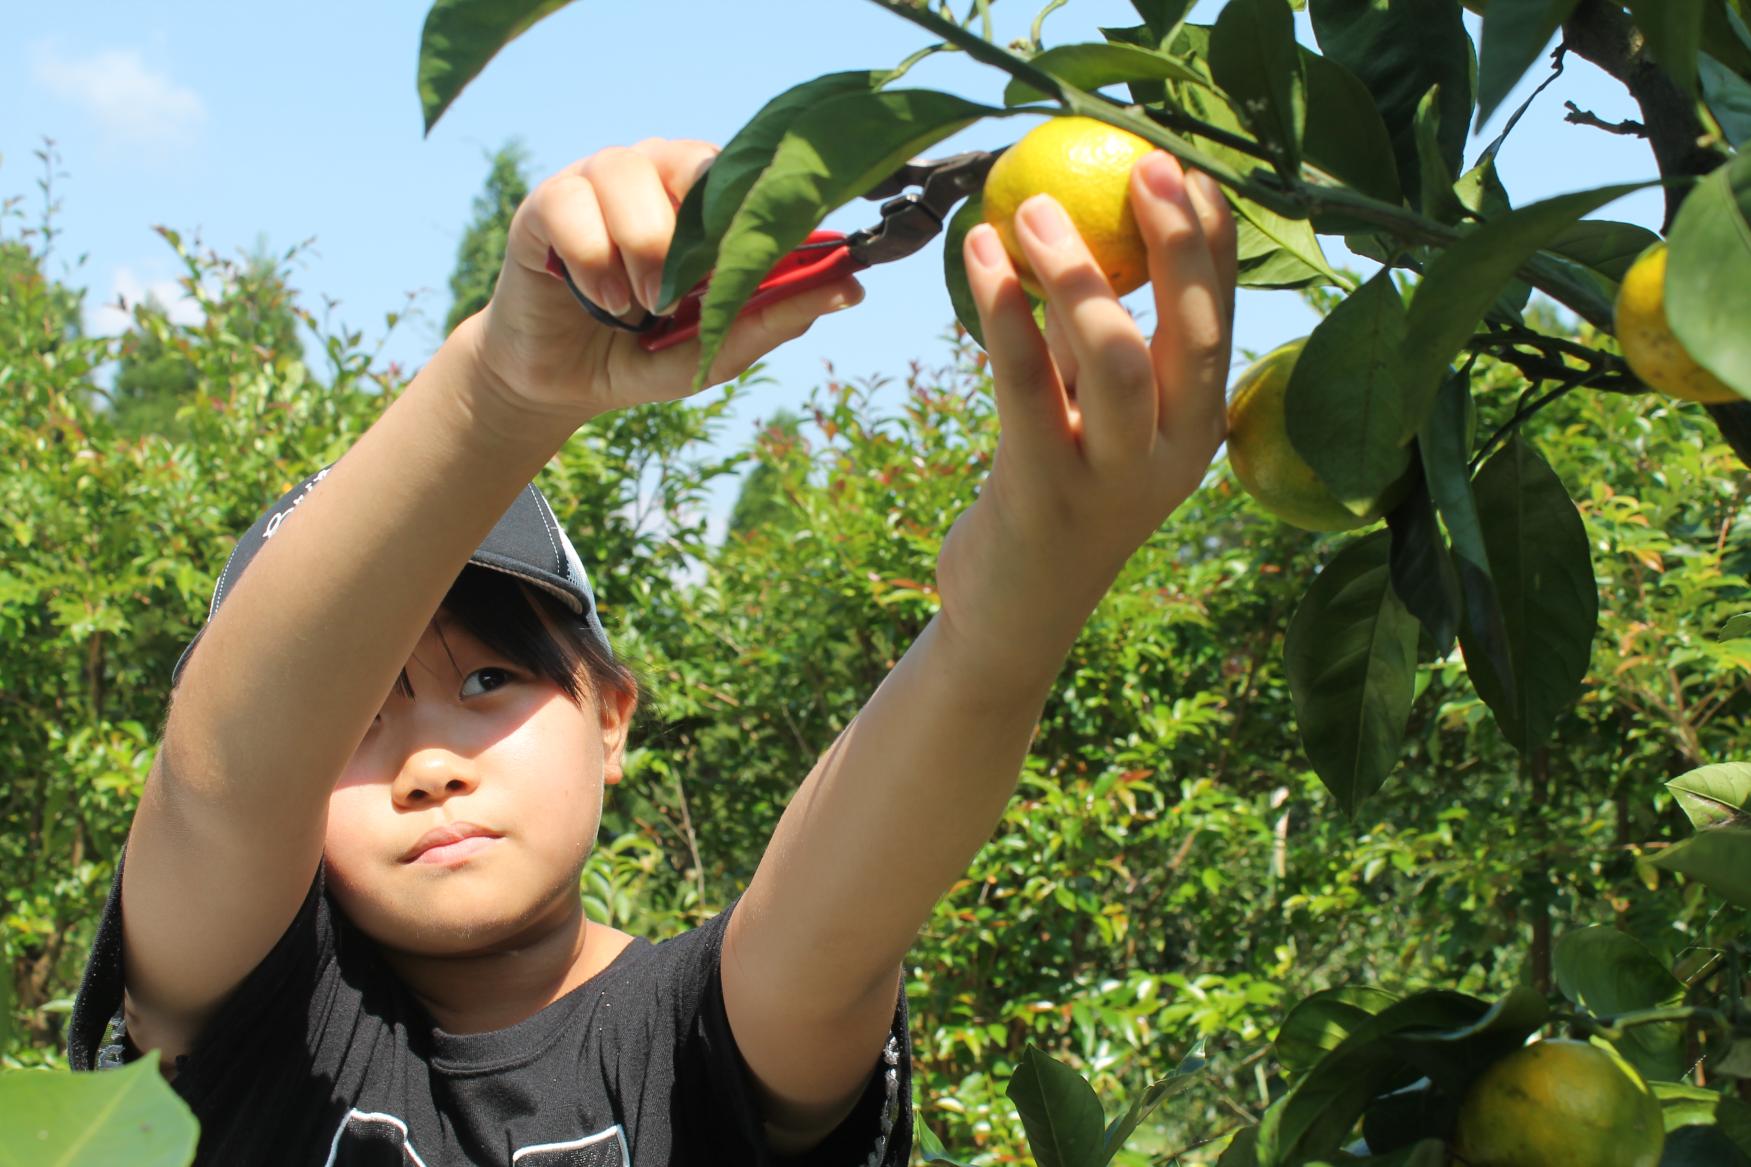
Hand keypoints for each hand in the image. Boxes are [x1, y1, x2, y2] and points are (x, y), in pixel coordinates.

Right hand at [469, 138, 864, 425]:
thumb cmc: (645, 353)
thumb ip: (775, 316)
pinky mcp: (546, 201)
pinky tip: (598, 298)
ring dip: (640, 253)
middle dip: (694, 237)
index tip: (765, 253)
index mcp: (704, 197)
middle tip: (682, 296)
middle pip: (691, 161)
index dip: (757, 206)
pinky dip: (592, 263)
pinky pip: (572, 207)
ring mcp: (598, 180)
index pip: (743, 172)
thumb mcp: (717, 348)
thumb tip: (853, 288)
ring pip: (627, 177)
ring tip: (638, 306)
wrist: (562, 383)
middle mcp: (655, 173)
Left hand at [936, 150, 1236, 685]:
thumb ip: (1100, 340)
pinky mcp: (1043, 495)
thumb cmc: (1056, 492)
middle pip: (1195, 335)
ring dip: (1078, 274)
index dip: (1212, 240)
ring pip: (1116, 360)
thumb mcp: (1092, 415)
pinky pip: (1026, 389)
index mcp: (1200, 427)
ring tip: (1032, 208)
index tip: (1187, 166)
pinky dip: (1006, 314)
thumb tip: (1086, 227)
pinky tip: (984, 258)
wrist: (1013, 614)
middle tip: (1145, 164)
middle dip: (1178, 245)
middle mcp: (1174, 454)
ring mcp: (1113, 481)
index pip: (1223, 318)